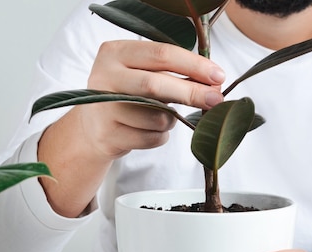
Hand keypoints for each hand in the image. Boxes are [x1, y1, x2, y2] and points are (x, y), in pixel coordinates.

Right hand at [38, 41, 225, 216]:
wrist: (93, 127)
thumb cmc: (128, 95)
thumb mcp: (144, 74)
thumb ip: (175, 74)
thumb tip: (215, 85)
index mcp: (115, 52)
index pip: (161, 54)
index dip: (194, 66)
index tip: (218, 76)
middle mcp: (104, 77)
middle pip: (156, 85)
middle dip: (192, 93)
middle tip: (216, 100)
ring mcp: (102, 108)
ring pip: (156, 117)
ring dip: (172, 120)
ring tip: (164, 117)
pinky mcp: (107, 136)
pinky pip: (151, 138)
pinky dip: (161, 136)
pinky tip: (150, 130)